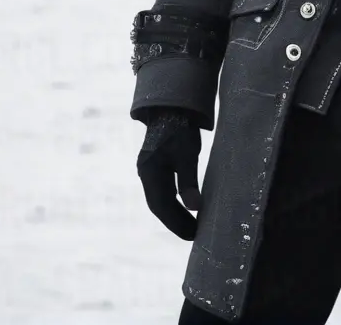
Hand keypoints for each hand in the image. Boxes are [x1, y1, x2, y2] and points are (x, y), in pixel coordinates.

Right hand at [136, 109, 202, 239]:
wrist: (171, 105)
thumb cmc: (180, 128)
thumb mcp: (187, 153)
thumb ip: (188, 180)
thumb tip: (194, 207)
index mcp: (150, 172)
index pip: (162, 206)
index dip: (176, 223)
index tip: (192, 235)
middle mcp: (146, 173)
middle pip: (159, 205)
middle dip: (176, 222)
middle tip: (194, 235)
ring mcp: (149, 170)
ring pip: (160, 199)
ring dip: (175, 213)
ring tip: (192, 226)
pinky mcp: (155, 166)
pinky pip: (163, 190)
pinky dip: (173, 202)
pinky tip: (186, 207)